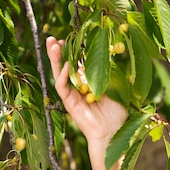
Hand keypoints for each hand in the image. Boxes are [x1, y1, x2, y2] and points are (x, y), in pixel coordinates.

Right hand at [46, 36, 127, 151]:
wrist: (112, 132)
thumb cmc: (116, 114)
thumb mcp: (115, 89)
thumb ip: (108, 75)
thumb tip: (106, 57)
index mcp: (88, 83)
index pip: (77, 63)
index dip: (74, 51)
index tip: (72, 39)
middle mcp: (77, 87)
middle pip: (64, 66)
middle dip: (58, 52)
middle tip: (54, 38)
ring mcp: (72, 95)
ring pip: (59, 73)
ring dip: (55, 59)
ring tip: (52, 44)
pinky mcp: (69, 103)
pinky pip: (62, 87)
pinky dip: (62, 75)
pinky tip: (64, 65)